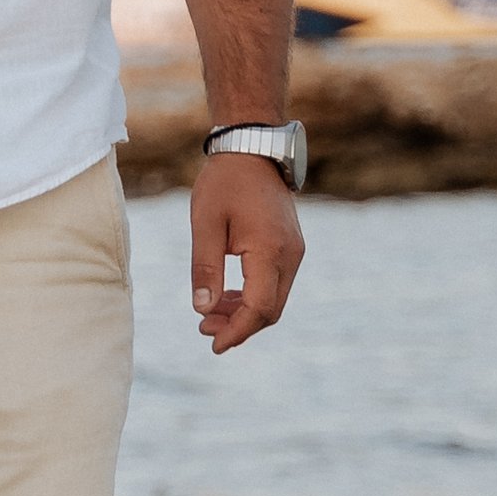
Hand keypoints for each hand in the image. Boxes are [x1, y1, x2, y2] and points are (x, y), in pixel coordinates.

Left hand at [190, 155, 302, 353]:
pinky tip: (227, 297)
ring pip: (274, 299)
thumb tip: (202, 309)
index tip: (214, 345)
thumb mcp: (205, 224)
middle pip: (270, 310)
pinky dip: (253, 297)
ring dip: (245, 313)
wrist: (253, 150)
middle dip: (239, 326)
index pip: (259, 307)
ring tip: (209, 316)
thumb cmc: (225, 183)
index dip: (237, 330)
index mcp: (270, 251)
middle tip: (204, 330)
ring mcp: (294, 252)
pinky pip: (275, 284)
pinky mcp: (290, 247)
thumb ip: (205, 267)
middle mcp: (290, 255)